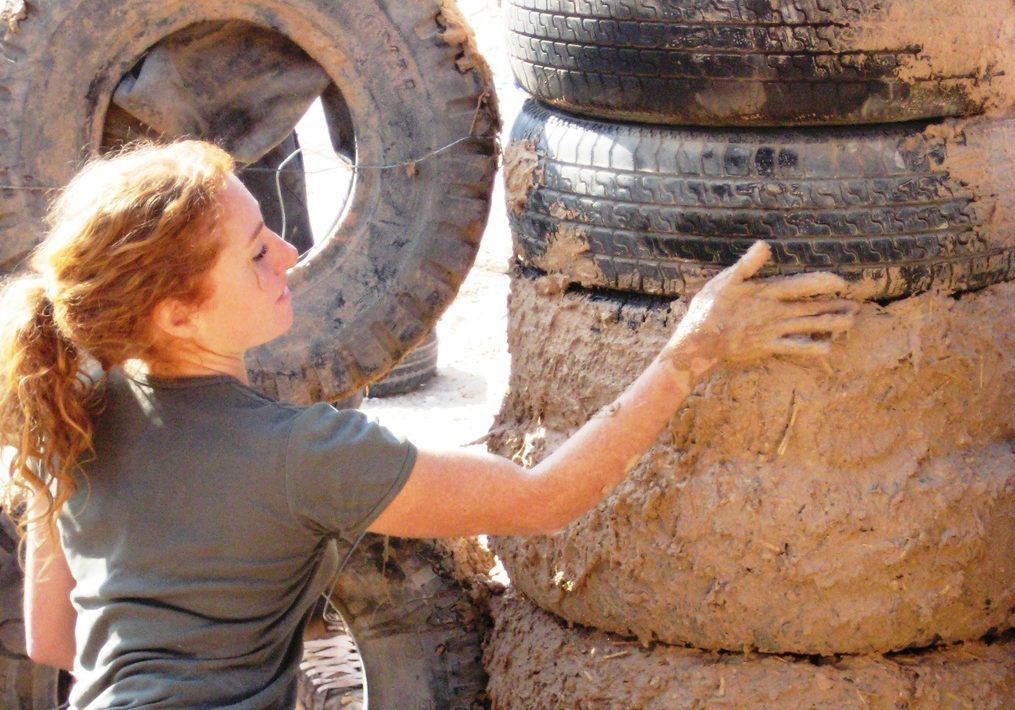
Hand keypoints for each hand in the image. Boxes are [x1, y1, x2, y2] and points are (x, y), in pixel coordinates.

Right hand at [663, 241, 858, 369]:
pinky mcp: (769, 346)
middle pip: (813, 307)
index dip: (825, 282)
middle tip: (856, 304)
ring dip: (832, 324)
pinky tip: (828, 347)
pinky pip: (796, 348)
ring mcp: (774, 331)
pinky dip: (813, 347)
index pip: (803, 284)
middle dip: (836, 305)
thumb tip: (765, 244)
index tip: (842, 282)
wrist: (699, 341)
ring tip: (850, 321)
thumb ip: (748, 263)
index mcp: (767, 292)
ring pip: (810, 326)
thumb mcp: (725, 280)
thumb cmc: (710, 307)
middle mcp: (775, 312)